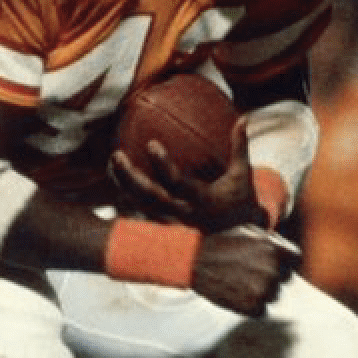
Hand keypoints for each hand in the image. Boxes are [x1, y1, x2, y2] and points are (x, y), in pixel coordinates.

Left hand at [109, 118, 266, 232]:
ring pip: (141, 204)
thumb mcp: (242, 175)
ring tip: (114, 163)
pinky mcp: (167, 226)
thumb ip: (240, 147)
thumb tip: (243, 118)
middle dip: (131, 176)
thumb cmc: (241, 202)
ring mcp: (173, 222)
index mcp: (202, 200)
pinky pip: (142, 210)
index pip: (178, 182)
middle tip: (117, 155)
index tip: (151, 144)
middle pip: (150, 196)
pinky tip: (119, 180)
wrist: (240, 238)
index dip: (162, 165)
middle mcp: (184, 213)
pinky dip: (129, 195)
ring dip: (124, 184)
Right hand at [191, 224, 300, 315]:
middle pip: (285, 279)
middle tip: (251, 272)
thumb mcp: (249, 230)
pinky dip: (251, 305)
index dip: (285, 260)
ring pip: (273, 295)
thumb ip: (272, 240)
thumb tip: (286, 248)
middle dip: (273, 275)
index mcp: (277, 250)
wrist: (196, 261)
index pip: (296, 259)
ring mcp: (264, 291)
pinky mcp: (253, 307)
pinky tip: (237, 293)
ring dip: (262, 291)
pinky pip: (262, 310)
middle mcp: (274, 271)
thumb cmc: (222, 242)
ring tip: (241, 281)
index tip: (274, 262)